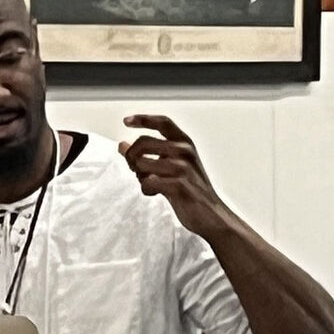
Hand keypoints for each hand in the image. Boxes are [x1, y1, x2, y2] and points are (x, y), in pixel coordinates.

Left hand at [119, 115, 230, 236]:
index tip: (126, 121)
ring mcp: (183, 168)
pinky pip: (147, 182)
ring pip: (141, 163)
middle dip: (131, 157)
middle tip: (136, 170)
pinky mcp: (179, 185)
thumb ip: (148, 154)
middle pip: (142, 142)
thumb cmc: (191, 190)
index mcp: (185, 143)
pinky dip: (146, 190)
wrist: (211, 215)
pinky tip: (154, 193)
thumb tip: (122, 145)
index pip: (163, 123)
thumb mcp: (171, 166)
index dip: (143, 119)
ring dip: (140, 176)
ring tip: (150, 183)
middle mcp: (185, 151)